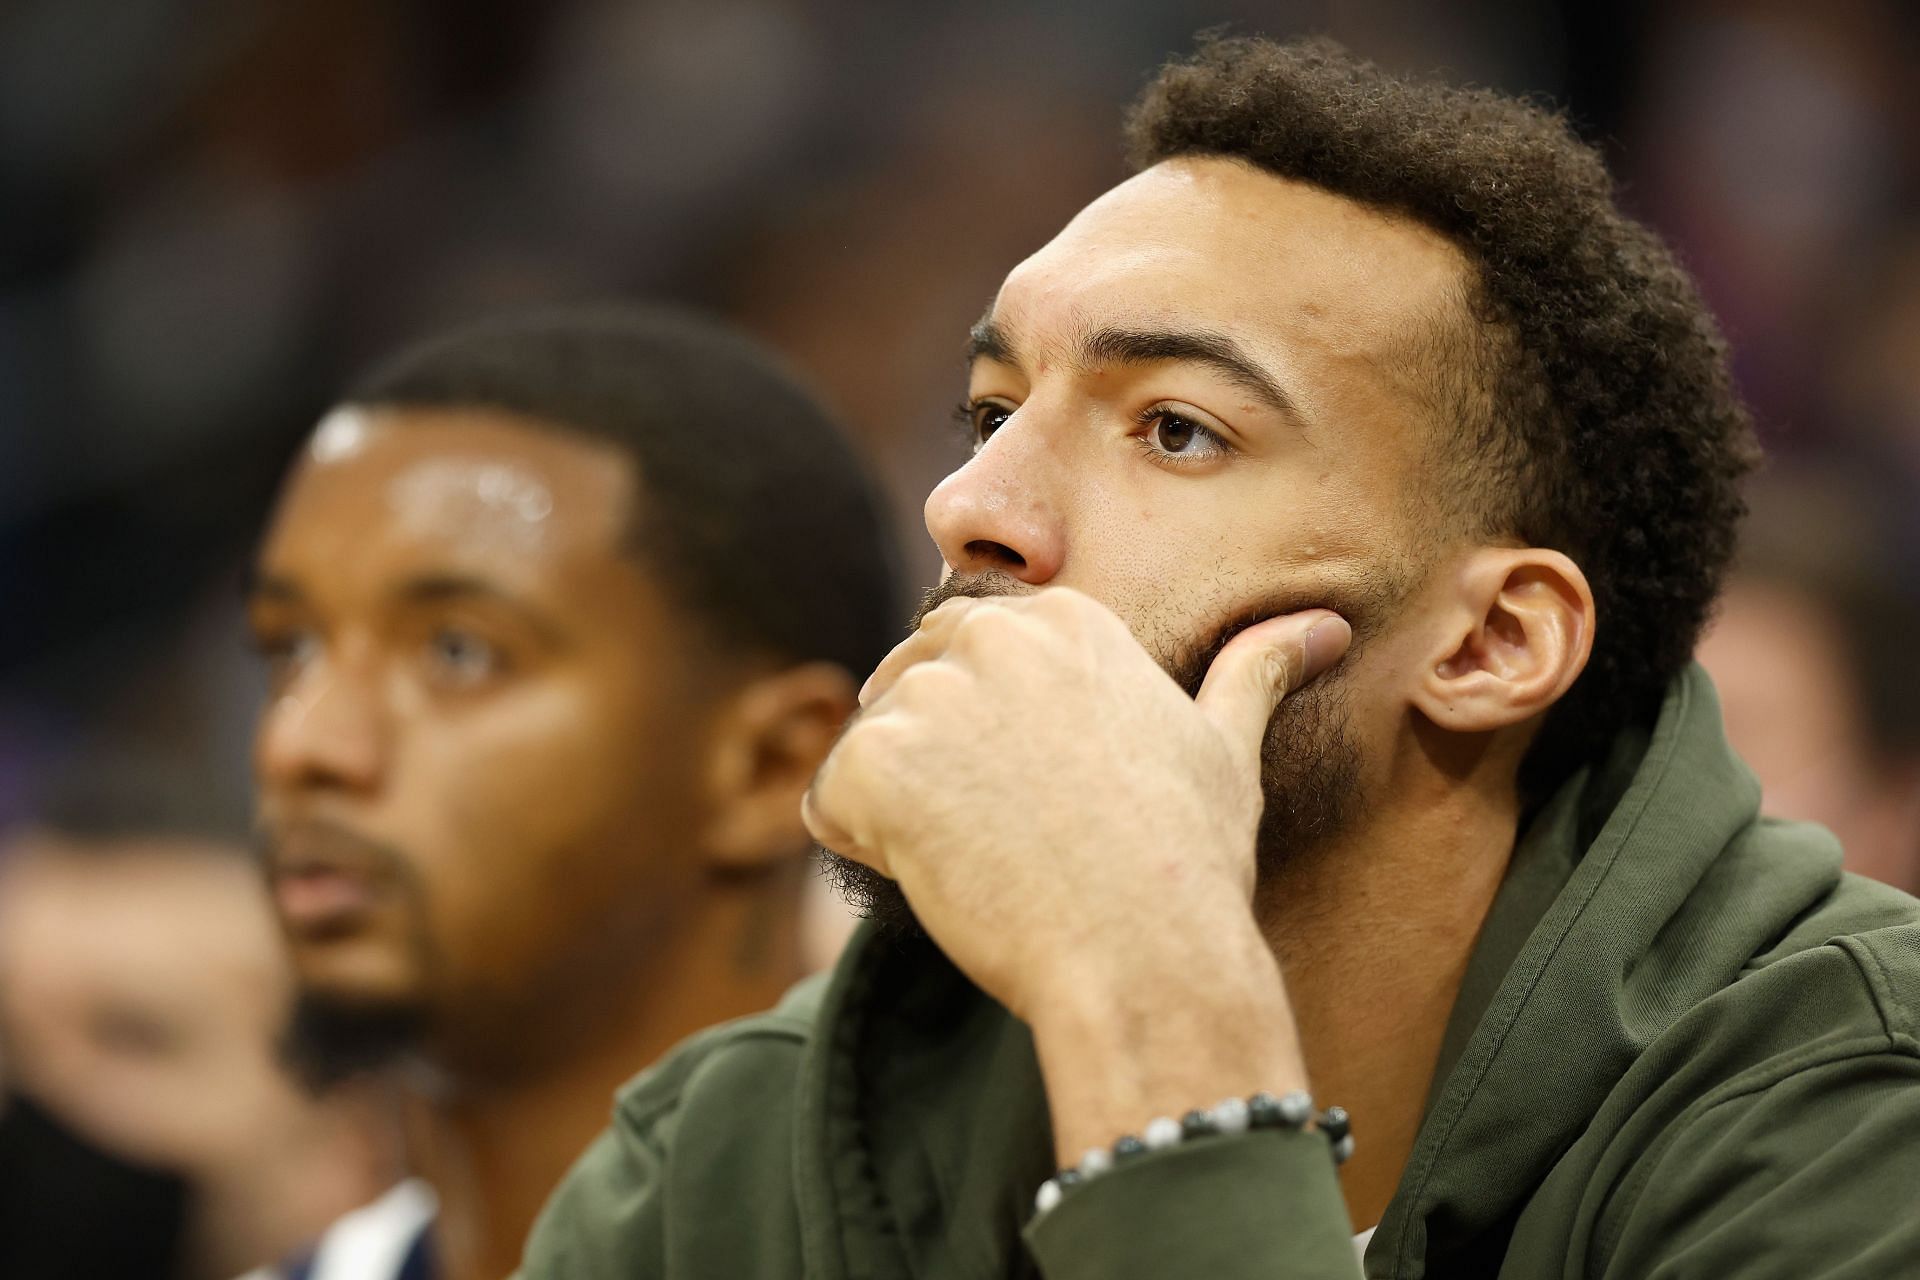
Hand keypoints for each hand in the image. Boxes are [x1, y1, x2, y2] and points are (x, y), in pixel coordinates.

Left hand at [804, 587, 1348, 1029]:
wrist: (1143, 956)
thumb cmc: (1188, 863)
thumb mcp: (1225, 751)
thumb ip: (1250, 671)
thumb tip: (1322, 626)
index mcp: (1066, 621)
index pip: (972, 648)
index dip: (989, 732)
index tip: (1034, 795)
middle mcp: (990, 636)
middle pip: (909, 683)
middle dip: (934, 757)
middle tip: (1006, 833)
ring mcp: (927, 695)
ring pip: (870, 745)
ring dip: (901, 808)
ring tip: (984, 857)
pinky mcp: (874, 762)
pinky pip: (830, 805)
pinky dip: (864, 851)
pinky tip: (942, 878)